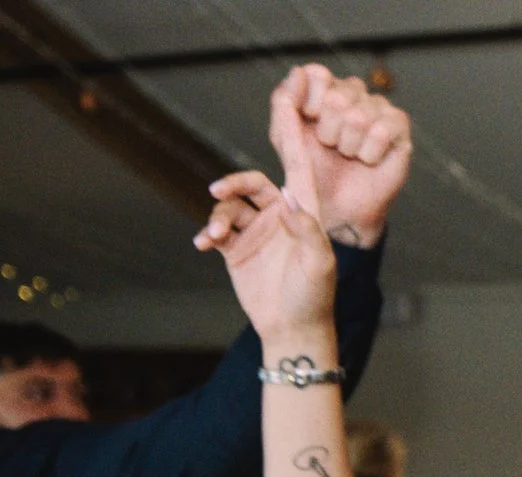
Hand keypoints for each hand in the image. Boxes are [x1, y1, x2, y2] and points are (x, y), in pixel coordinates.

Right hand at [195, 108, 336, 342]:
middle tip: (219, 189)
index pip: (297, 167)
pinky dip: (208, 231)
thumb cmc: (314, 297)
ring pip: (229, 206)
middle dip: (234, 182)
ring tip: (214, 235)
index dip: (291, 135)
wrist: (293, 329)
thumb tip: (288, 197)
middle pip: (251, 182)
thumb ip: (306, 230)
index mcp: (304, 213)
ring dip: (217, 215)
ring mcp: (256, 232)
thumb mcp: (318, 264)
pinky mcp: (237, 249)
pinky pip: (216, 228)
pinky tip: (204, 243)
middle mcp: (279, 216)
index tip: (285, 102)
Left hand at [269, 66, 410, 248]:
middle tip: (332, 146)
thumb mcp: (284, 136)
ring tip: (350, 155)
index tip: (310, 126)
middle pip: (338, 97)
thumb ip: (283, 102)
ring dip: (349, 146)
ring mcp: (379, 108)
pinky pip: (382, 131)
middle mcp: (353, 93)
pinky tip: (369, 159)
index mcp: (325, 88)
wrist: (337, 206)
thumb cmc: (313, 171)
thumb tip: (297, 71)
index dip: (310, 104)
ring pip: (359, 117)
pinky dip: (369, 153)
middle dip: (329, 132)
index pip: (318, 74)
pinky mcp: (400, 128)